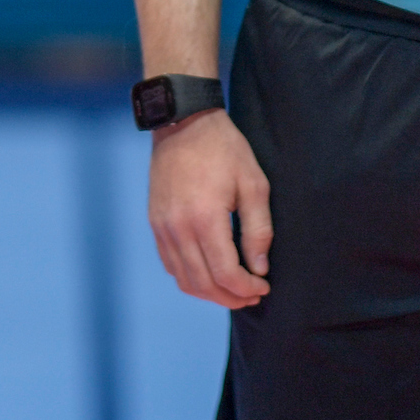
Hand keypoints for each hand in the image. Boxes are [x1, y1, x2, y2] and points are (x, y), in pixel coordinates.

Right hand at [148, 110, 271, 309]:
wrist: (183, 123)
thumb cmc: (224, 149)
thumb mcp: (253, 184)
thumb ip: (258, 230)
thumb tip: (259, 268)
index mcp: (205, 218)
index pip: (225, 273)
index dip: (247, 288)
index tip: (263, 286)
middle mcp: (178, 228)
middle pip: (203, 283)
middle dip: (231, 297)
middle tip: (253, 294)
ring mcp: (162, 227)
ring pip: (184, 279)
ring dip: (210, 293)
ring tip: (233, 290)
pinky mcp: (155, 222)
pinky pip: (170, 263)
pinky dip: (190, 278)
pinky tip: (209, 273)